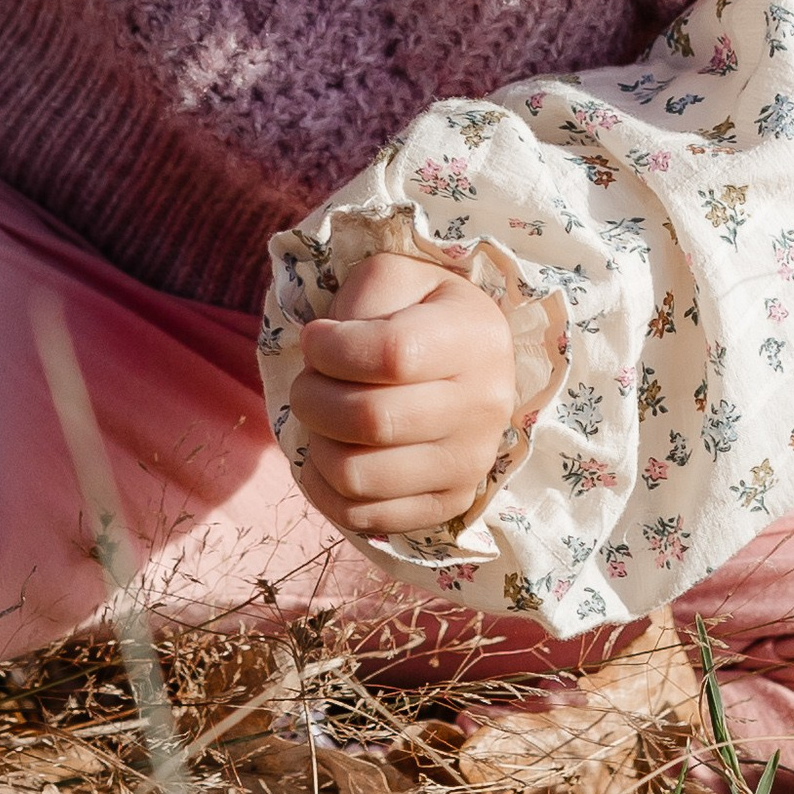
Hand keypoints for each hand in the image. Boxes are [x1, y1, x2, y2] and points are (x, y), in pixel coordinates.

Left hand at [287, 254, 520, 538]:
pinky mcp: (447, 505)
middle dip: (312, 397)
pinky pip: (360, 516)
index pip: (390, 355)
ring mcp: (470, 463)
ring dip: (315, 443)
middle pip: (369, 420)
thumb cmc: (415, 311)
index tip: (314, 339)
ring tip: (321, 418)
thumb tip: (322, 352)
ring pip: (356, 475)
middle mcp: (484, 405)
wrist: (460, 360)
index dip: (332, 350)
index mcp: (476, 337)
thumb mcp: (394, 276)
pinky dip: (323, 487)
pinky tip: (328, 452)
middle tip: (308, 382)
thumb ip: (361, 299)